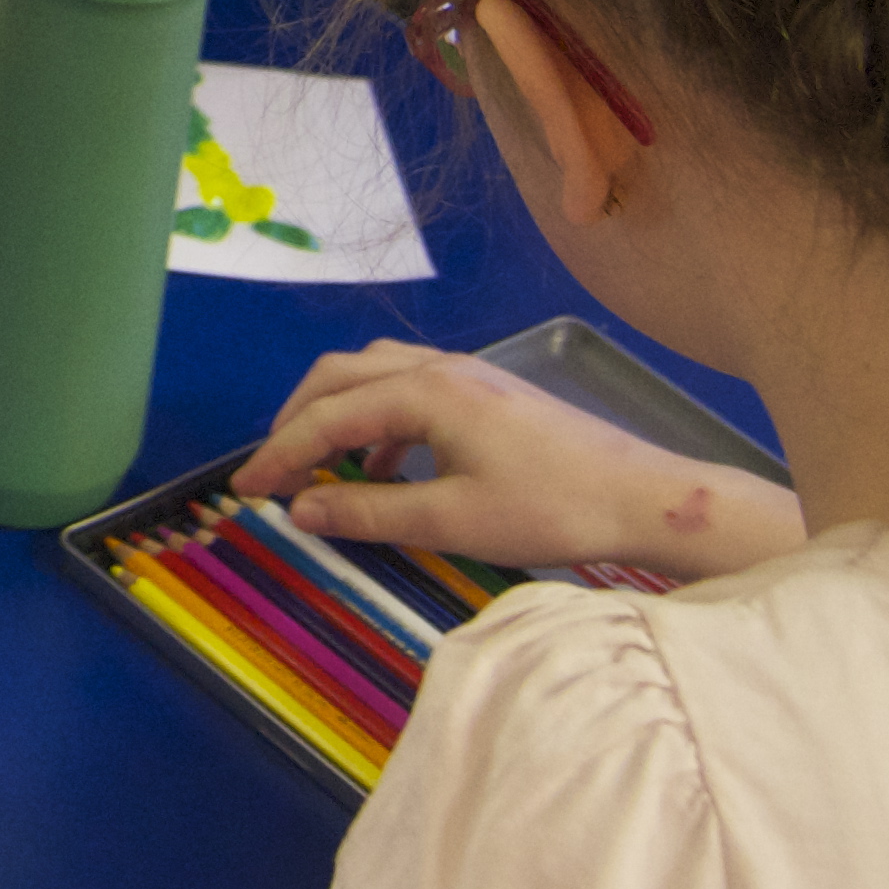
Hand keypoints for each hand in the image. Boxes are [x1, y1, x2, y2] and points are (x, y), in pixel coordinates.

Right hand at [231, 340, 804, 583]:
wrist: (643, 498)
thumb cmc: (551, 509)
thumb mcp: (452, 521)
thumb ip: (369, 510)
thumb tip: (300, 508)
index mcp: (426, 392)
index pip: (329, 416)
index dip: (280, 453)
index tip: (245, 490)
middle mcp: (440, 368)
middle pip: (341, 375)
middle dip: (297, 419)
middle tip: (272, 469)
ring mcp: (468, 374)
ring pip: (375, 374)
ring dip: (337, 413)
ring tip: (320, 466)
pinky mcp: (489, 392)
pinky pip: (409, 388)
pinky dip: (378, 420)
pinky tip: (388, 468)